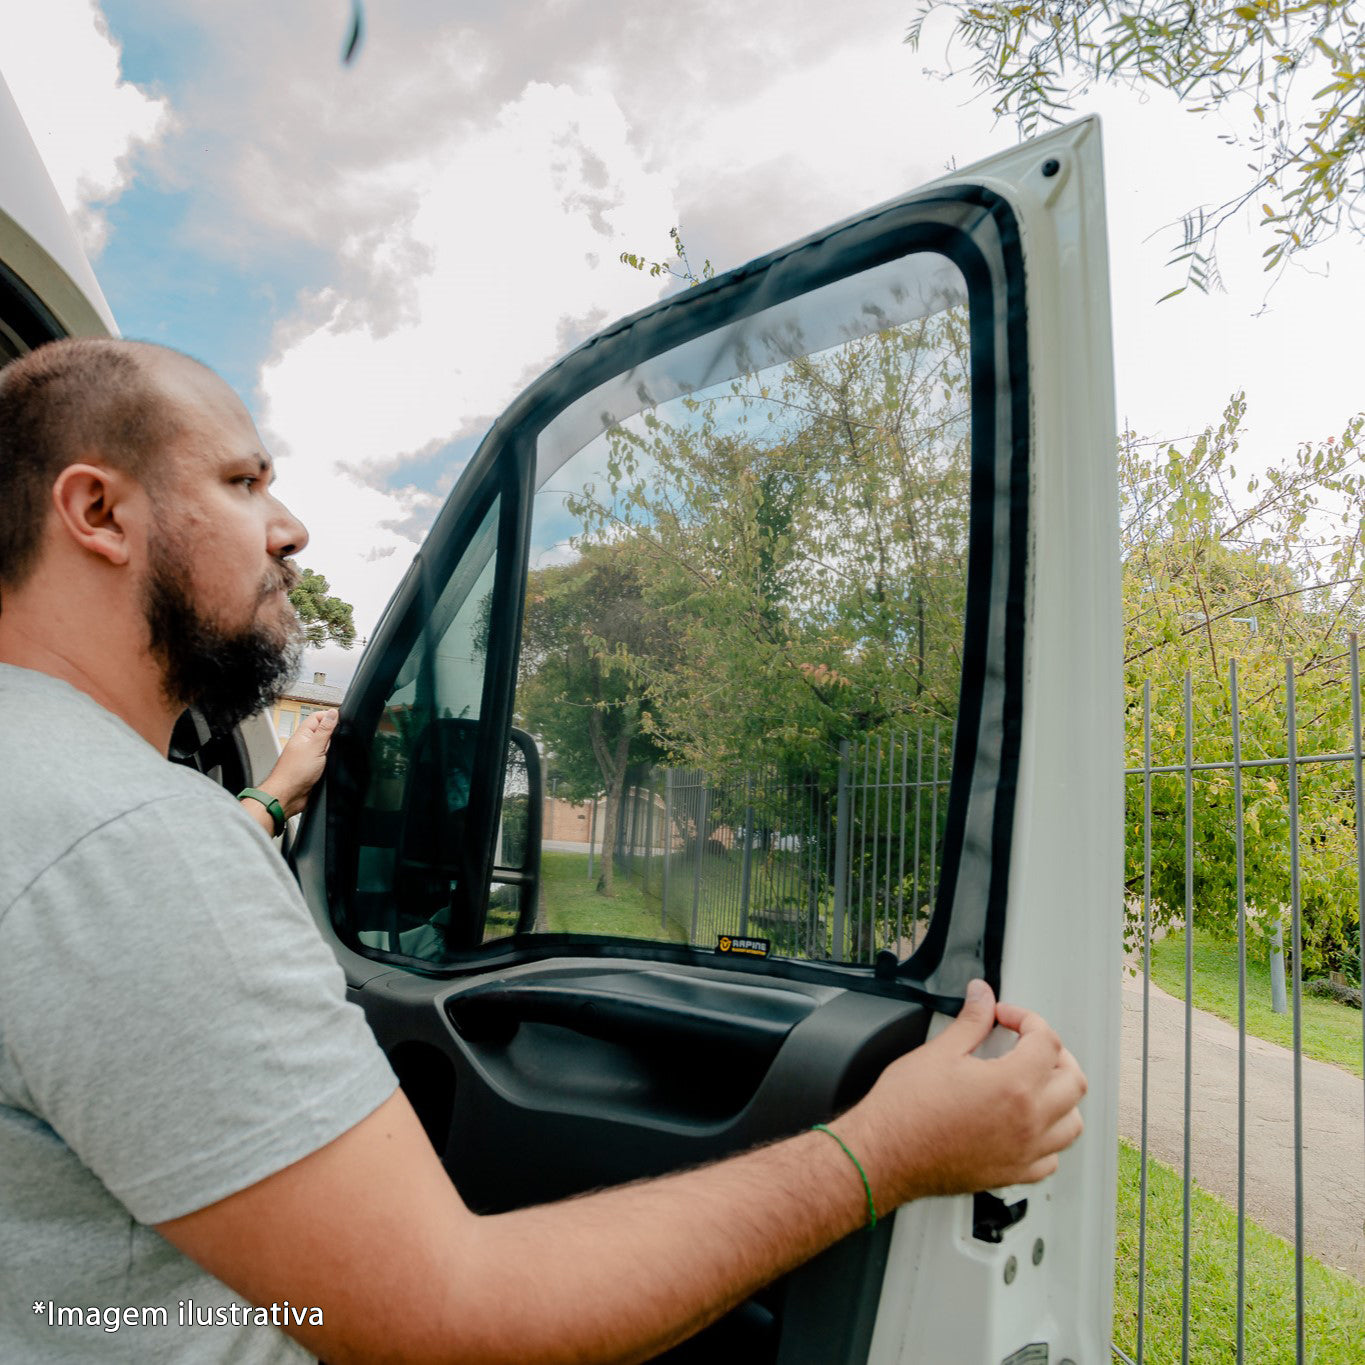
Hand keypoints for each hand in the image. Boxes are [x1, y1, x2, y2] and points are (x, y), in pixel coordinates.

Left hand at [256, 709, 339, 818]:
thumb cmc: (294, 773)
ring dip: (332, 750)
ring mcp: (309, 756)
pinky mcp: (313, 768)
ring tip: (330, 756)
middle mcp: (306, 744)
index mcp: (303, 734)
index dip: (330, 716)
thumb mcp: (315, 746)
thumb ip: (325, 729)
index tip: (341, 722)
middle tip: (335, 743)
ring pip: (326, 747)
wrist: (288, 795)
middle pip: (323, 731)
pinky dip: (331, 761)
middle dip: (333, 735)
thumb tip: (332, 713)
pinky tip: (331, 764)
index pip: (318, 717)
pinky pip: (326, 760)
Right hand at [838, 979, 1086, 1209]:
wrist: (884, 1154)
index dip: (1026, 1019)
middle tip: (1027, 1044)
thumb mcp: (939, 1052)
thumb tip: (981, 997)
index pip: (1046, 1041)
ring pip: (1072, 1123)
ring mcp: (1024, 1152)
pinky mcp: (1011, 1174)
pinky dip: (1048, 1138)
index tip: (1004, 1017)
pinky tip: (1027, 1124)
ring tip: (1037, 1082)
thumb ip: (971, 1021)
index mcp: (1013, 1085)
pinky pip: (1051, 1159)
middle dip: (1054, 1053)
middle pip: (1073, 1080)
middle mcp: (1028, 1122)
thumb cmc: (905, 1111)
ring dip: (1061, 1097)